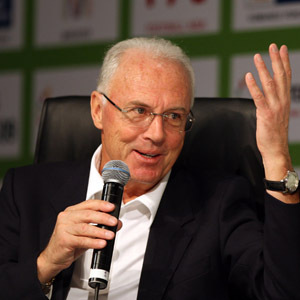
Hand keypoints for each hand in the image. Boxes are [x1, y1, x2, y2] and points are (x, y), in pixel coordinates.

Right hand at [37, 199, 119, 282]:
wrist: (53, 257)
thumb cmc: (69, 242)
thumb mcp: (85, 232)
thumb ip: (99, 226)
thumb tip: (117, 224)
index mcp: (72, 211)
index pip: (88, 204)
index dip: (101, 204)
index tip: (112, 207)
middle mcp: (67, 217)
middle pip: (88, 214)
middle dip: (103, 217)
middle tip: (114, 222)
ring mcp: (64, 228)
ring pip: (85, 228)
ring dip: (100, 231)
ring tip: (110, 234)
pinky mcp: (64, 240)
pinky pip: (81, 240)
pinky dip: (93, 242)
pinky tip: (101, 243)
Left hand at [245, 43, 298, 202]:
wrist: (275, 149)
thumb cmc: (274, 133)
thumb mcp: (277, 114)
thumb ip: (273, 102)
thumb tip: (267, 94)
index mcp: (285, 100)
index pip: (286, 77)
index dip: (284, 62)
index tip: (281, 49)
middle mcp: (282, 101)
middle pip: (280, 76)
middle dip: (276, 60)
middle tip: (272, 46)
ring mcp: (274, 107)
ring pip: (269, 84)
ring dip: (263, 69)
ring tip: (258, 56)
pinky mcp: (265, 114)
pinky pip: (259, 97)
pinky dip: (254, 86)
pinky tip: (249, 76)